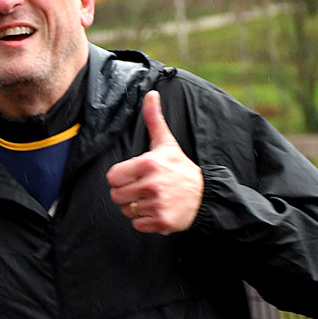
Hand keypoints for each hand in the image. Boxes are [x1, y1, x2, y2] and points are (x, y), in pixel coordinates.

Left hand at [106, 91, 202, 234]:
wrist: (205, 196)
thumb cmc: (180, 168)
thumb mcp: (166, 143)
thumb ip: (154, 119)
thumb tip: (151, 94)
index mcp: (149, 163)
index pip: (112, 177)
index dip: (120, 177)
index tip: (133, 175)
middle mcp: (152, 184)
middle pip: (116, 195)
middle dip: (126, 193)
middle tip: (142, 188)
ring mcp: (157, 204)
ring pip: (126, 210)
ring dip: (135, 207)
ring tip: (150, 199)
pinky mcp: (161, 222)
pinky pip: (137, 224)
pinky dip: (144, 221)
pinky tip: (156, 210)